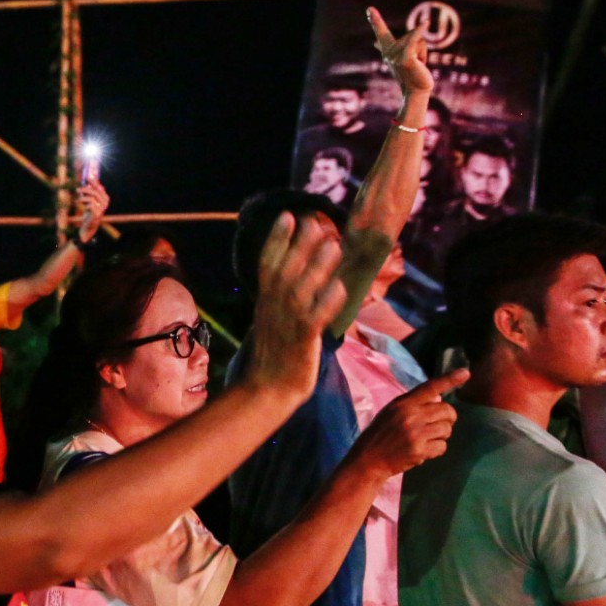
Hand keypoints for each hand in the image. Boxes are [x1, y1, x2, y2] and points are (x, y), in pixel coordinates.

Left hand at [76, 178, 108, 243]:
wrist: (90, 225)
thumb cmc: (90, 212)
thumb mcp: (90, 200)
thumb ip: (90, 192)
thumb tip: (87, 181)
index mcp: (105, 198)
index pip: (100, 187)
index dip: (94, 182)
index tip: (87, 178)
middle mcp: (105, 202)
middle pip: (95, 191)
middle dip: (85, 189)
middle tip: (77, 189)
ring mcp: (102, 208)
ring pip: (92, 197)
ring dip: (83, 197)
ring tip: (77, 199)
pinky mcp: (97, 213)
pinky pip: (90, 205)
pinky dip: (84, 204)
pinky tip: (81, 205)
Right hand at [241, 214, 345, 400]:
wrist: (266, 390)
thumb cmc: (273, 357)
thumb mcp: (271, 321)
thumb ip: (278, 298)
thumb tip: (289, 278)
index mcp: (265, 301)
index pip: (268, 263)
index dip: (277, 238)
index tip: (287, 215)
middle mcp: (274, 307)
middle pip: (286, 269)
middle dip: (299, 243)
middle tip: (314, 220)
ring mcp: (287, 323)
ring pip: (302, 289)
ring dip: (317, 266)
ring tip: (333, 244)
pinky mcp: (302, 340)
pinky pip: (315, 318)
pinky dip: (327, 303)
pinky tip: (340, 289)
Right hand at [344, 369, 467, 482]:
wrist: (368, 459)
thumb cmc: (380, 433)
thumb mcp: (391, 411)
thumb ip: (413, 404)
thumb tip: (439, 399)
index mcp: (403, 403)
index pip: (430, 387)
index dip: (449, 379)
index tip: (465, 373)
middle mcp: (410, 415)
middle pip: (447, 410)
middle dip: (448, 418)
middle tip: (439, 424)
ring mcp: (415, 433)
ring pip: (447, 429)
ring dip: (442, 435)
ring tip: (427, 439)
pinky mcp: (419, 450)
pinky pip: (442, 446)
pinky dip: (437, 449)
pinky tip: (424, 450)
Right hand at [367, 7, 434, 97]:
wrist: (417, 91)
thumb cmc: (412, 74)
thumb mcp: (402, 57)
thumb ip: (388, 47)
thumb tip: (374, 43)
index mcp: (387, 51)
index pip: (381, 32)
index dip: (375, 20)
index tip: (370, 8)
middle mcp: (388, 53)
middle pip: (410, 35)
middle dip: (419, 48)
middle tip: (416, 64)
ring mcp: (395, 56)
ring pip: (416, 40)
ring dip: (422, 53)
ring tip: (418, 65)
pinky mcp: (404, 58)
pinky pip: (414, 40)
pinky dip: (419, 31)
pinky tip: (426, 23)